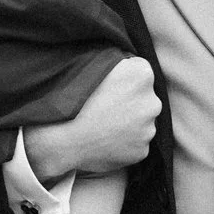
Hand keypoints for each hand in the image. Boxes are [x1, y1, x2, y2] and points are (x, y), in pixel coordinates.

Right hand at [26, 57, 160, 181]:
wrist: (60, 139)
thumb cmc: (71, 98)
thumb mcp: (92, 64)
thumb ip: (116, 62)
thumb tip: (124, 62)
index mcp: (142, 74)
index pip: (140, 72)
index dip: (123, 80)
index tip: (107, 87)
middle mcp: (152, 101)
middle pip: (144, 99)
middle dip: (129, 103)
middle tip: (103, 108)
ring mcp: (149, 129)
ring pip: (141, 123)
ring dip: (128, 124)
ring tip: (102, 127)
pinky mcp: (142, 151)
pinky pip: (136, 144)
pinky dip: (124, 144)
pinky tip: (105, 141)